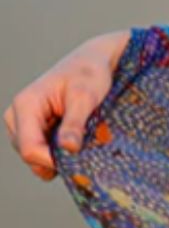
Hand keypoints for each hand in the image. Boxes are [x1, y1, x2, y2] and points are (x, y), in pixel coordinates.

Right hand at [3, 29, 130, 180]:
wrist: (92, 62)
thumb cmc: (89, 74)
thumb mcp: (85, 98)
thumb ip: (75, 124)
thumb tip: (68, 149)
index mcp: (26, 105)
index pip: (29, 148)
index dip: (51, 162)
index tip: (78, 164)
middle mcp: (17, 115)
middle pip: (30, 155)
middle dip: (57, 161)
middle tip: (86, 154)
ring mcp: (22, 123)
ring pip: (35, 156)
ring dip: (59, 157)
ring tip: (83, 144)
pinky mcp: (33, 128)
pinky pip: (42, 151)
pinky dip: (59, 153)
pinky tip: (77, 143)